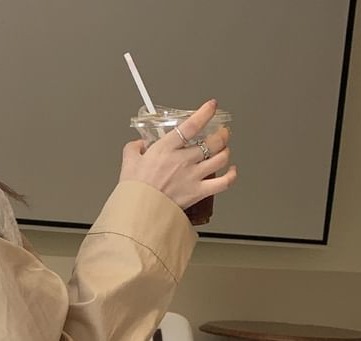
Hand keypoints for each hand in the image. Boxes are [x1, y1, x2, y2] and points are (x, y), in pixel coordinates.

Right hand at [118, 98, 237, 211]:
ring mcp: (194, 176)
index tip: (211, 107)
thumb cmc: (135, 190)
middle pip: (213, 141)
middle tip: (221, 133)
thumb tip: (139, 144)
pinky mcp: (198, 192)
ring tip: (224, 149)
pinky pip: (223, 183)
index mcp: (167, 148)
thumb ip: (134, 148)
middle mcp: (184, 160)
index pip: (192, 124)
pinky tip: (232, 171)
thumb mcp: (128, 162)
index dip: (205, 112)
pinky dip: (231, 176)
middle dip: (221, 134)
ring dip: (226, 151)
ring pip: (221, 158)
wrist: (139, 212)